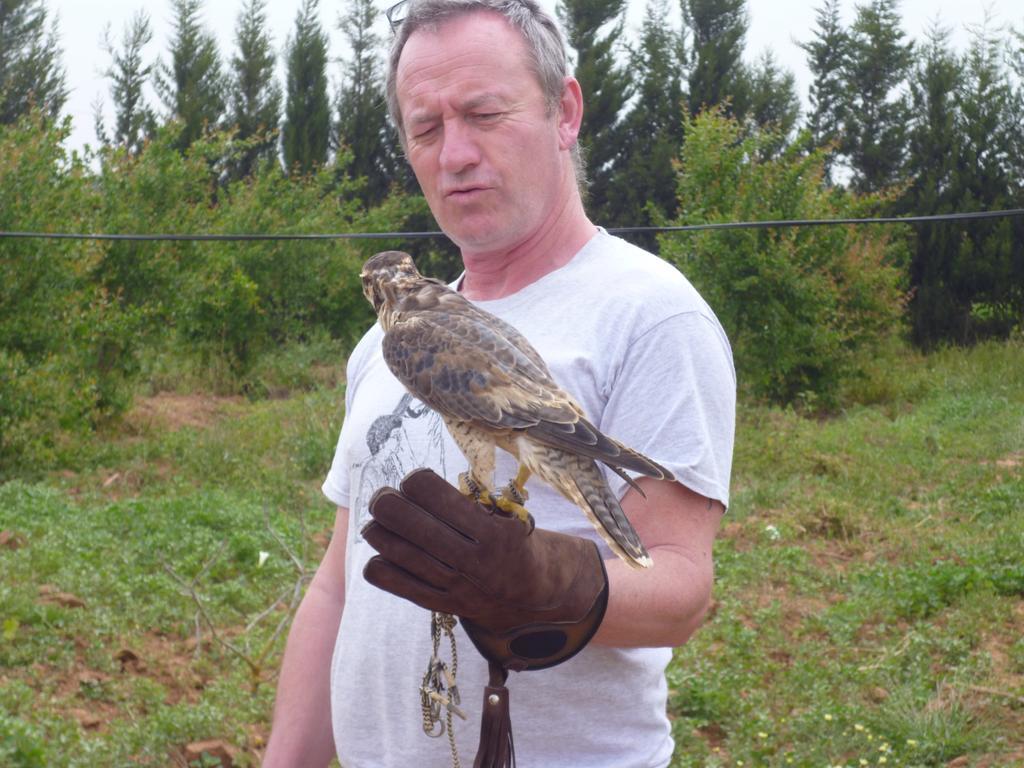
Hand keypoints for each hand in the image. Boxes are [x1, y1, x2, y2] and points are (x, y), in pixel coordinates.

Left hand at [362, 469, 608, 670]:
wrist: (534, 593)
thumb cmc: (514, 540)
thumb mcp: (507, 514)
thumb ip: (469, 500)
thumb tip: (419, 485)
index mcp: (491, 531)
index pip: (431, 493)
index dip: (415, 480)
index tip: (415, 481)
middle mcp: (472, 560)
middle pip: (405, 519)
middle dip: (386, 500)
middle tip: (384, 496)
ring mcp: (455, 586)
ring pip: (394, 550)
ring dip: (376, 529)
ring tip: (378, 521)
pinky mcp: (441, 605)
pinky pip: (393, 582)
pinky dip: (378, 564)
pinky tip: (384, 552)